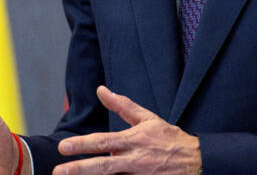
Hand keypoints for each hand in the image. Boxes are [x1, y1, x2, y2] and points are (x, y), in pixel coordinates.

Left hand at [54, 86, 200, 174]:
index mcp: (133, 141)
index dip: (83, 144)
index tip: (64, 147)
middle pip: (104, 166)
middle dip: (80, 169)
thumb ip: (122, 105)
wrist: (197, 162)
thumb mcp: (147, 119)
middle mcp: (135, 160)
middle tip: (59, 170)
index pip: (104, 142)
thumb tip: (101, 90)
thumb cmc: (170, 139)